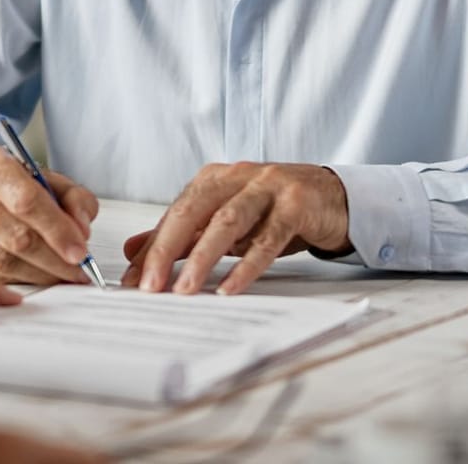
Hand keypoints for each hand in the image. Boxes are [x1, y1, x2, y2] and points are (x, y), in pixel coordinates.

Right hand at [0, 147, 99, 283]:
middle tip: (80, 268)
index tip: (80, 250)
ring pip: (5, 262)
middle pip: (18, 237)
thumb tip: (81, 230)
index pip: (27, 201)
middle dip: (55, 258)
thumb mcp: (49, 181)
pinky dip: (24, 280)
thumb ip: (75, 198)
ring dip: (43, 273)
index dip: (57, 229)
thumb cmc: (14, 187)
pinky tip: (41, 276)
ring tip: (65, 274)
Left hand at [121, 162, 351, 295]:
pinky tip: (230, 288)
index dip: (152, 247)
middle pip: (193, 212)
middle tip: (150, 286)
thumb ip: (183, 236)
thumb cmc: (276, 211)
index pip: (175, 214)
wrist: (334, 198)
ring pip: (227, 222)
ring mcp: (269, 187)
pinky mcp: (297, 204)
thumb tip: (134, 252)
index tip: (133, 281)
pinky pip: (268, 238)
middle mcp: (238, 176)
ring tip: (185, 290)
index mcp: (215, 179)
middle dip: (167, 249)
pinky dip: (246, 265)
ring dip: (203, 258)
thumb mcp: (226, 222)